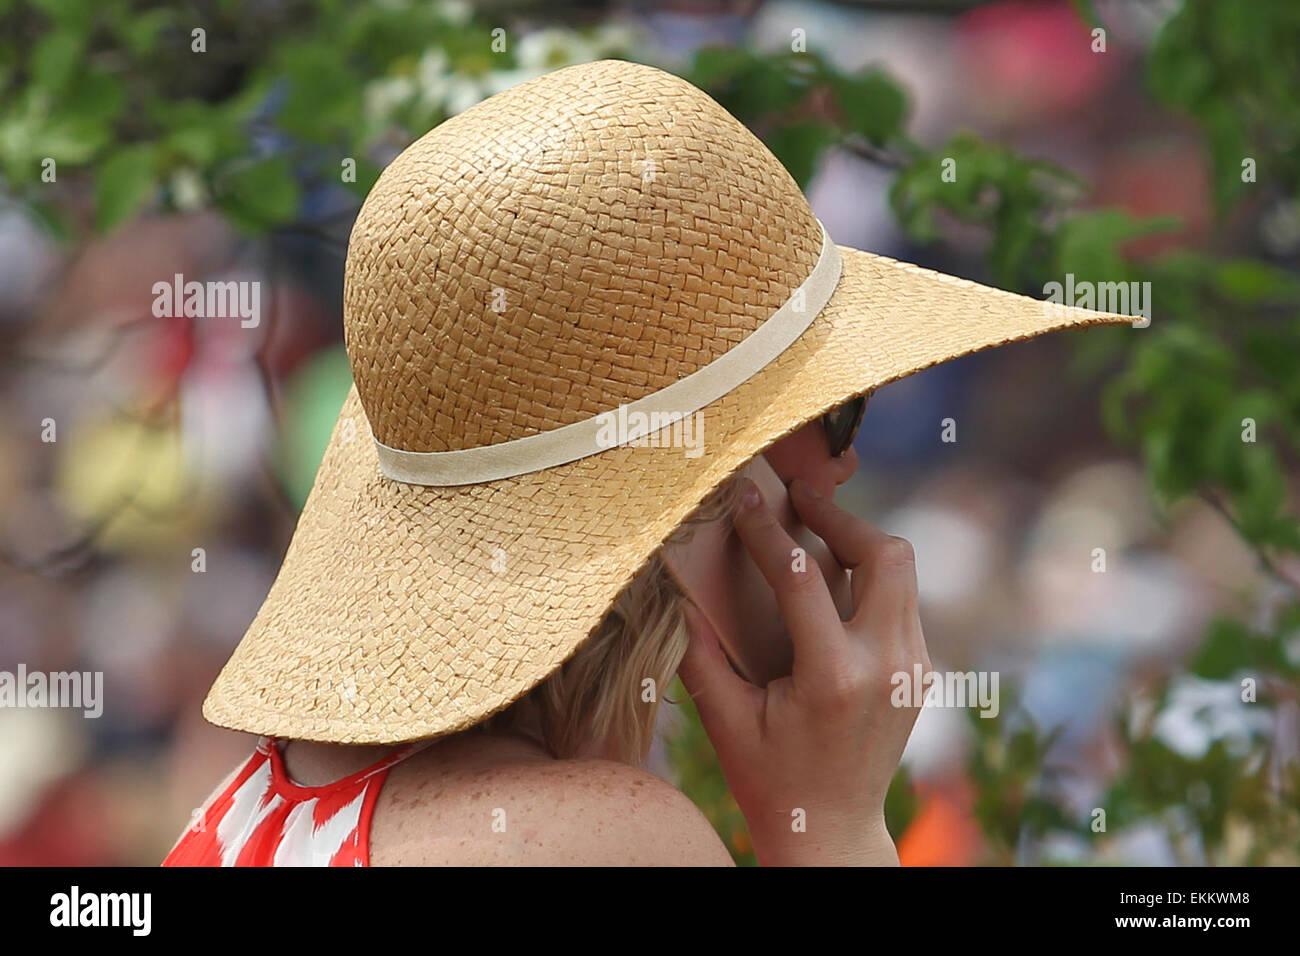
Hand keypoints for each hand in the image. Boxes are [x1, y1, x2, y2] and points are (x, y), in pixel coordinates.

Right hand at [676, 476, 930, 865]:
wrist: (832, 829)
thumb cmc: (771, 779)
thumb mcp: (726, 722)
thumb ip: (700, 655)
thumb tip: (678, 590)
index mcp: (834, 678)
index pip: (803, 578)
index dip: (769, 531)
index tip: (747, 499)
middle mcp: (886, 665)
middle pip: (886, 555)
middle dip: (842, 518)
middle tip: (801, 500)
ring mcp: (912, 667)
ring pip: (902, 571)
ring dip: (860, 541)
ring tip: (815, 527)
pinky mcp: (918, 669)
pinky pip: (901, 599)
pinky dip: (870, 575)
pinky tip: (833, 574)